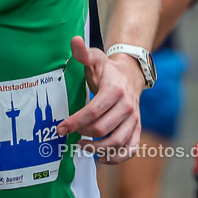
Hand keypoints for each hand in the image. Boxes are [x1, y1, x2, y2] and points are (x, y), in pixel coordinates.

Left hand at [57, 36, 141, 163]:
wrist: (130, 75)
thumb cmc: (107, 70)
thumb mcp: (95, 59)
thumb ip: (83, 52)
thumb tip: (73, 40)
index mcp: (115, 90)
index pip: (93, 111)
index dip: (75, 122)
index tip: (60, 129)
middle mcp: (127, 106)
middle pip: (103, 129)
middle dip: (84, 135)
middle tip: (70, 136)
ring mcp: (134, 119)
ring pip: (117, 142)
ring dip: (97, 149)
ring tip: (82, 147)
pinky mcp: (137, 129)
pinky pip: (130, 149)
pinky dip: (116, 158)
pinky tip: (101, 158)